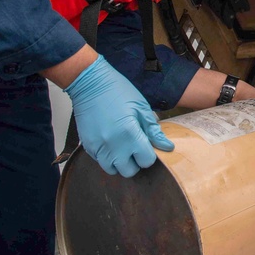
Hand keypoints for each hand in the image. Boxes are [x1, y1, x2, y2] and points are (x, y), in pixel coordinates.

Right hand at [64, 56, 173, 176]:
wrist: (90, 83)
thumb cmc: (118, 91)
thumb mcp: (141, 107)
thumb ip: (153, 130)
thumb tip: (167, 147)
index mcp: (130, 134)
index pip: (146, 161)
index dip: (149, 154)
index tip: (147, 144)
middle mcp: (113, 145)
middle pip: (129, 171)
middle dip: (135, 162)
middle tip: (135, 147)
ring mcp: (98, 147)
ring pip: (112, 170)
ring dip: (120, 162)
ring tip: (122, 147)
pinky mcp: (87, 146)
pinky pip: (99, 161)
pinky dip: (107, 156)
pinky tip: (110, 142)